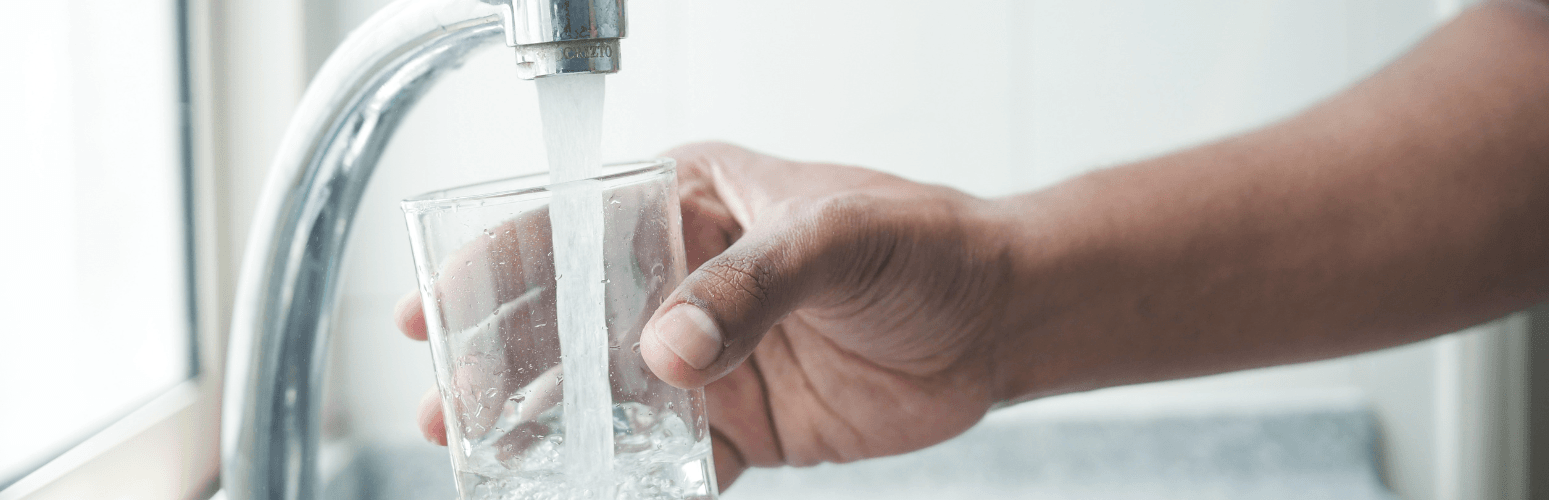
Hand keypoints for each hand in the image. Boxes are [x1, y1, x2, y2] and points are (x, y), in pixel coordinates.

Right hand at [397, 142, 1020, 489]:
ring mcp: (708, 357)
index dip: (494, 267)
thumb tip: (668, 350)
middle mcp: (683, 281)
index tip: (433, 310)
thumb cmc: (922, 244)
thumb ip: (751, 286)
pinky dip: (634, 482)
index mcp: (690, 206)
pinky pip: (673, 459)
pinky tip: (591, 496)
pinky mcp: (743, 424)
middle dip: (501, 362)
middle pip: (569, 321)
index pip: (572, 228)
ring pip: (608, 396)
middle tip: (448, 408)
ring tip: (487, 457)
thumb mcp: (836, 238)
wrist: (998, 318)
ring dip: (550, 426)